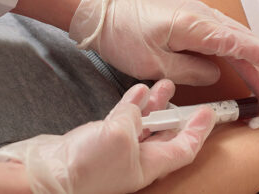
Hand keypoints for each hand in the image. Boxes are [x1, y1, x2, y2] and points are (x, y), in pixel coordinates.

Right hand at [0, 80, 215, 193]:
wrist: (48, 174)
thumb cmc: (86, 167)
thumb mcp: (119, 135)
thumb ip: (133, 117)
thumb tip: (135, 106)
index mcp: (150, 164)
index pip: (185, 148)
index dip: (200, 131)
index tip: (211, 114)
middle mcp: (138, 158)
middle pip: (168, 134)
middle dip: (179, 114)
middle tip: (190, 97)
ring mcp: (121, 147)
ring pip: (147, 123)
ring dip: (157, 104)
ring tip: (165, 84)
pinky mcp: (104, 138)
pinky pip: (126, 118)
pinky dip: (133, 104)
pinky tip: (138, 90)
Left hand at [69, 0, 258, 109]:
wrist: (104, 13)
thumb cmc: (124, 35)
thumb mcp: (153, 62)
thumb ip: (189, 70)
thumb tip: (214, 72)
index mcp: (194, 25)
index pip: (239, 43)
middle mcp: (202, 16)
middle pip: (242, 43)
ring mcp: (198, 16)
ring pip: (234, 40)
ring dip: (251, 62)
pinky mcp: (191, 21)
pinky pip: (220, 38)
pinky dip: (235, 53)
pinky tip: (242, 65)